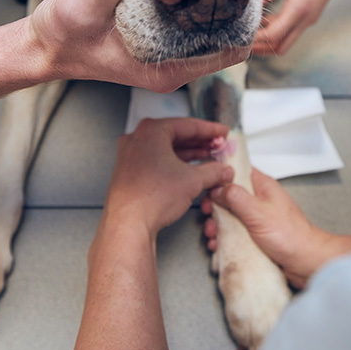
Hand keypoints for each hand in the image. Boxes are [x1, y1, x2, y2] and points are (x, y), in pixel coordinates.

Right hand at [30, 0, 249, 91]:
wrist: (42, 48)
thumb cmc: (61, 36)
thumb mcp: (84, 1)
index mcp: (167, 69)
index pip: (233, 49)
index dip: (246, 16)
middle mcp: (173, 67)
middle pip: (226, 37)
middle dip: (234, 2)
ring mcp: (166, 57)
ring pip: (209, 30)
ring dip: (216, 0)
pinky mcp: (157, 42)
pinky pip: (189, 23)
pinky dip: (194, 0)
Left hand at [105, 118, 233, 235]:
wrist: (128, 224)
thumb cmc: (151, 198)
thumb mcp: (193, 181)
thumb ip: (213, 171)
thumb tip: (222, 171)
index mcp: (151, 131)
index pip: (188, 125)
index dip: (211, 130)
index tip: (222, 132)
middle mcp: (137, 139)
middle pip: (176, 135)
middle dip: (201, 142)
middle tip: (218, 146)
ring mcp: (130, 155)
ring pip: (166, 149)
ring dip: (189, 154)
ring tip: (208, 159)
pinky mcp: (129, 172)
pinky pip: (156, 161)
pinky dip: (174, 164)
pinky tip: (189, 172)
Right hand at [204, 168, 350, 287]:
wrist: (306, 263)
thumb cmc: (291, 236)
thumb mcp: (258, 213)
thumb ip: (236, 198)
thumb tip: (218, 188)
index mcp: (263, 187)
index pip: (238, 171)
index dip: (221, 177)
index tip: (208, 185)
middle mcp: (260, 199)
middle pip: (229, 194)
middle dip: (215, 206)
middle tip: (208, 214)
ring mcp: (257, 217)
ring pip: (230, 214)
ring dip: (218, 224)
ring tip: (213, 233)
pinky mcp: (256, 234)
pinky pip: (235, 231)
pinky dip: (224, 236)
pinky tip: (219, 244)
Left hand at [253, 0, 341, 55]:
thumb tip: (252, 6)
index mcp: (298, 10)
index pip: (274, 35)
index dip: (257, 39)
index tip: (243, 37)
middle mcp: (305, 20)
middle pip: (281, 47)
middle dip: (262, 48)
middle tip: (245, 43)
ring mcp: (308, 20)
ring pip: (286, 40)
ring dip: (270, 40)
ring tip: (252, 31)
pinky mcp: (309, 16)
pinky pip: (291, 30)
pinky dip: (278, 31)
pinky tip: (265, 20)